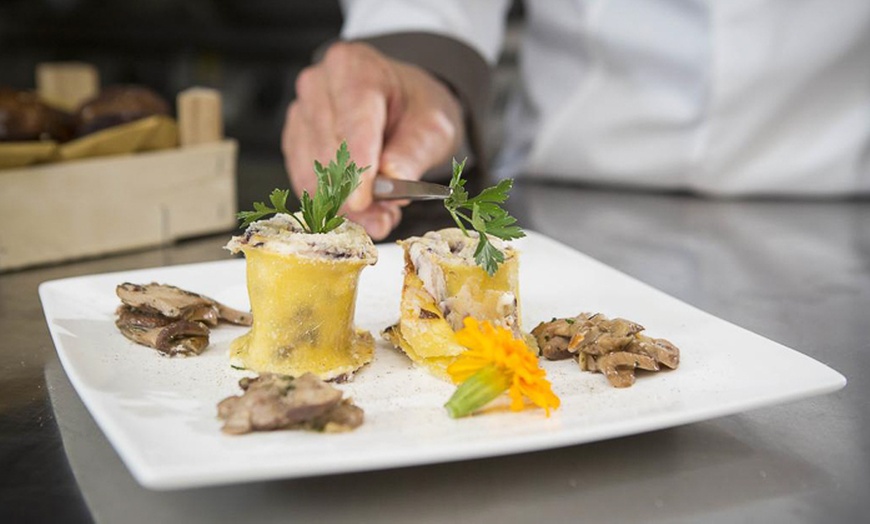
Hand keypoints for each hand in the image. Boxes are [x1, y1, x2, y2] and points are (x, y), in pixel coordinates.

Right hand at [282, 41, 464, 239]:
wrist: (402, 105)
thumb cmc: (415, 109)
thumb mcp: (434, 126)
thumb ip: (415, 151)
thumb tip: (394, 177)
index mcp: (354, 67)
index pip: (352, 122)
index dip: (357, 166)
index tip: (364, 200)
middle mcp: (318, 85)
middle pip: (328, 151)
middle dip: (355, 191)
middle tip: (386, 215)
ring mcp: (301, 112)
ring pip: (312, 172)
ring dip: (345, 204)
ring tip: (380, 213)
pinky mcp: (294, 141)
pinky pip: (305, 182)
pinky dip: (332, 204)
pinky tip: (360, 209)